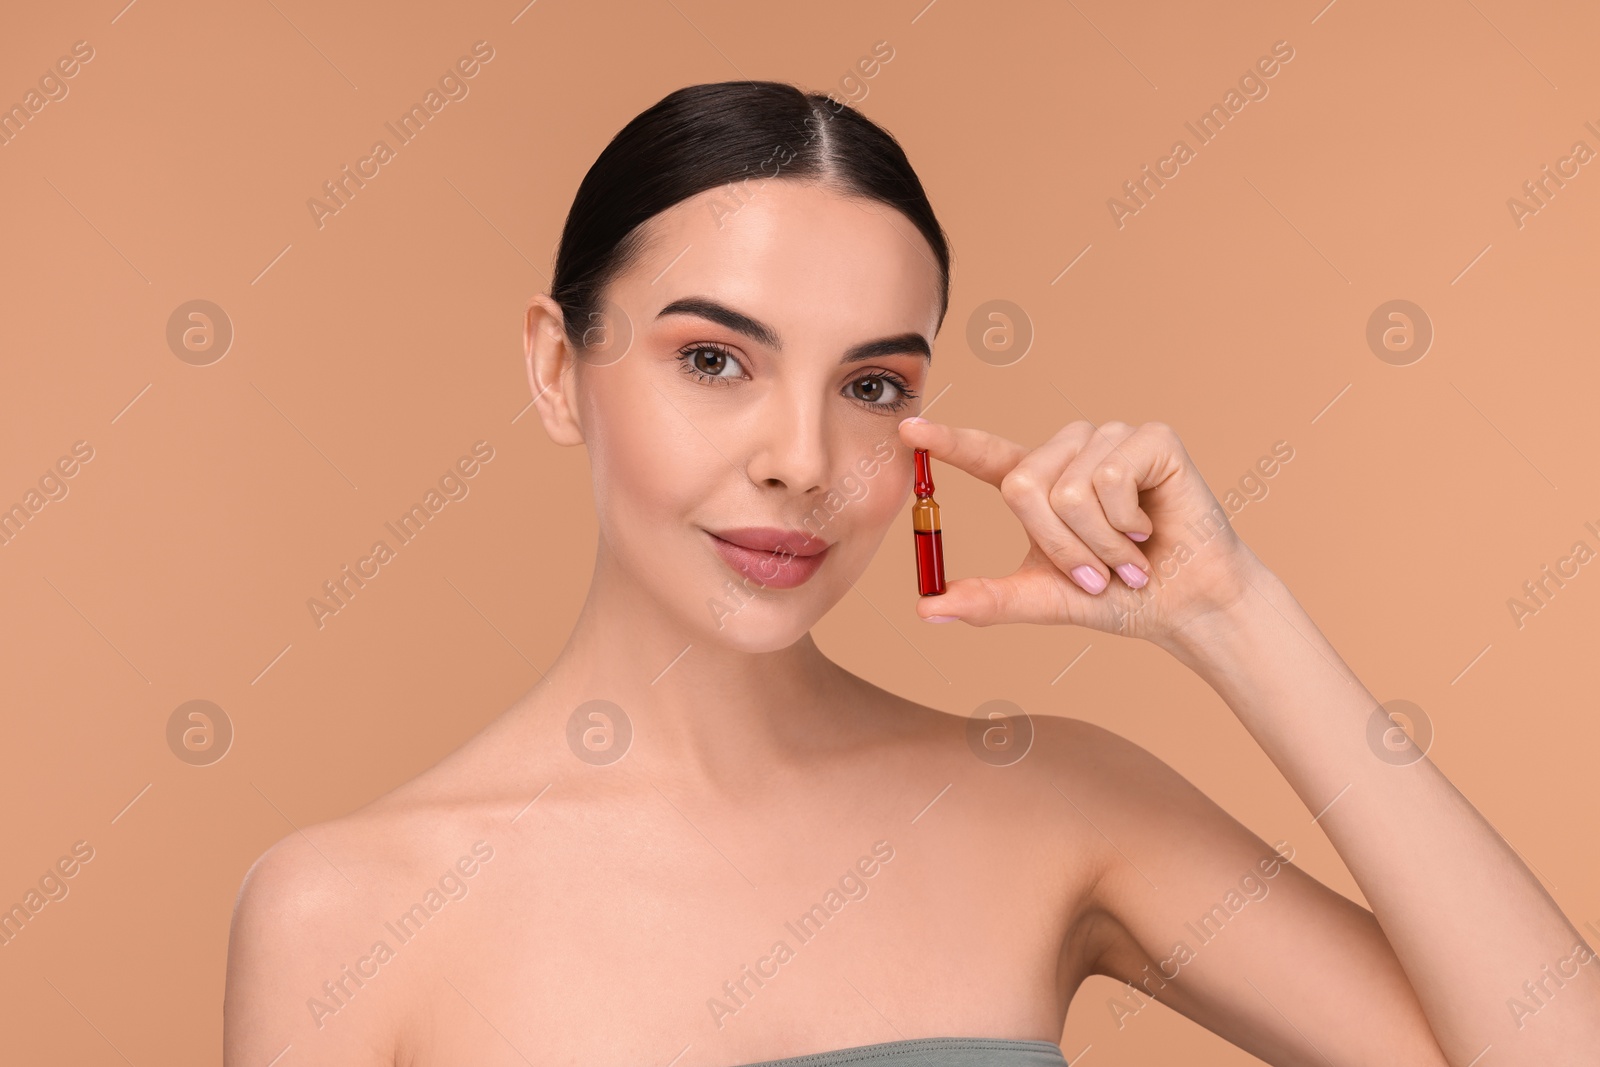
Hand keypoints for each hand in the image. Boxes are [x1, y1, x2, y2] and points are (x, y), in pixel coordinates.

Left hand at [897, 416, 1264, 644]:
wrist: (1185, 605)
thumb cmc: (1119, 597)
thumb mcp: (1044, 598)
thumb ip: (988, 599)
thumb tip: (926, 609)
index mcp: (1039, 480)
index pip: (984, 454)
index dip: (947, 442)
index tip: (908, 428)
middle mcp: (1070, 450)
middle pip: (1024, 486)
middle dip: (1060, 547)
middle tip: (1098, 572)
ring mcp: (1110, 438)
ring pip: (1068, 489)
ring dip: (1098, 542)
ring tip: (1128, 555)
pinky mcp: (1151, 437)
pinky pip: (1110, 478)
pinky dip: (1127, 522)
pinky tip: (1150, 529)